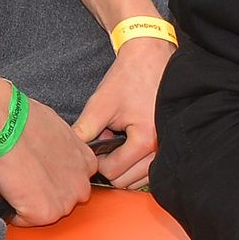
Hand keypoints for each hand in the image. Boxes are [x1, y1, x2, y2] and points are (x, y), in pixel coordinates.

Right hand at [0, 92, 94, 226]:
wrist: (4, 123)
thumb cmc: (25, 119)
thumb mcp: (58, 130)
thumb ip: (63, 149)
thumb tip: (51, 153)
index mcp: (87, 163)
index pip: (73, 181)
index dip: (53, 177)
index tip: (39, 171)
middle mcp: (81, 185)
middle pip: (63, 200)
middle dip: (45, 193)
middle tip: (25, 178)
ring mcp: (64, 202)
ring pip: (45, 212)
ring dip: (30, 203)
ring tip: (15, 182)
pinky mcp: (44, 214)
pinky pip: (25, 221)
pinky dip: (14, 211)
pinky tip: (8, 191)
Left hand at [74, 35, 170, 188]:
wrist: (150, 57)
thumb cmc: (128, 77)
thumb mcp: (101, 103)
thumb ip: (84, 131)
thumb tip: (70, 152)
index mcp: (145, 140)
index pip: (113, 172)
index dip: (96, 163)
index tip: (91, 145)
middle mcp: (161, 149)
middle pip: (126, 181)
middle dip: (110, 166)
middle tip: (103, 143)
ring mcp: (167, 148)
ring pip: (138, 178)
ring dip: (123, 166)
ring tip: (116, 141)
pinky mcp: (168, 144)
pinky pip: (149, 168)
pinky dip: (135, 163)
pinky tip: (126, 143)